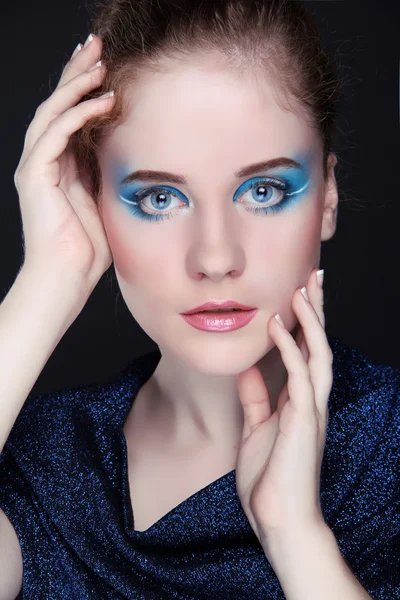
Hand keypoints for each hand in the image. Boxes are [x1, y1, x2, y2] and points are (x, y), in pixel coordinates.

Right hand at [14, 34, 114, 301]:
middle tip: (97, 45)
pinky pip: (56, 133)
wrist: (67, 277)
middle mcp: (44, 160)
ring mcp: (36, 166)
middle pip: (57, 104)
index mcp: (60, 166)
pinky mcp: (35, 175)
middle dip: (76, 72)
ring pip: (53, 111)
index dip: (84, 88)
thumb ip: (104, 171)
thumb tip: (124, 146)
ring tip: (99, 62)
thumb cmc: (88, 248)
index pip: (70, 116)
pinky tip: (103, 99)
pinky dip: (79, 113)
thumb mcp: (102, 199)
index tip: (106, 65)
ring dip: (76, 84)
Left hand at [235, 268, 332, 547]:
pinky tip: (278, 324)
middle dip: (318, 310)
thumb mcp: (256, 427)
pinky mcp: (304, 419)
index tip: (298, 293)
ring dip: (311, 319)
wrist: (278, 520)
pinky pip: (299, 375)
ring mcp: (311, 409)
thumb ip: (256, 397)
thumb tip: (247, 368)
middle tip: (315, 276)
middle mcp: (311, 400)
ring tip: (304, 287)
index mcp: (300, 401)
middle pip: (320, 344)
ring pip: (318, 353)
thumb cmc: (269, 478)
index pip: (307, 352)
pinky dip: (290, 347)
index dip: (305, 322)